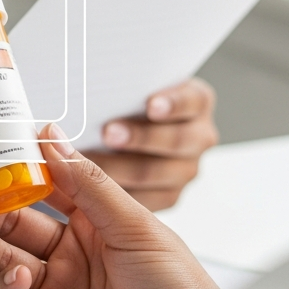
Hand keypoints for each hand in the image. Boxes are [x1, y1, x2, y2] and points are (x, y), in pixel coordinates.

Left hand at [85, 78, 217, 210]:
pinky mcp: (169, 194)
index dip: (172, 104)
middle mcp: (199, 136)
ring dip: (120, 168)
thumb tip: (92, 90)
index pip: (191, 100)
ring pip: (157, 173)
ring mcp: (186, 168)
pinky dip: (116, 194)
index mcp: (196, 100)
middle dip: (140, 138)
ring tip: (89, 161)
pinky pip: (146, 199)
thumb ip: (121, 90)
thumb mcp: (132, 89)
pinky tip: (89, 186)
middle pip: (176, 141)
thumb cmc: (127, 101)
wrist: (130, 127)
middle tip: (108, 133)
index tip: (151, 106)